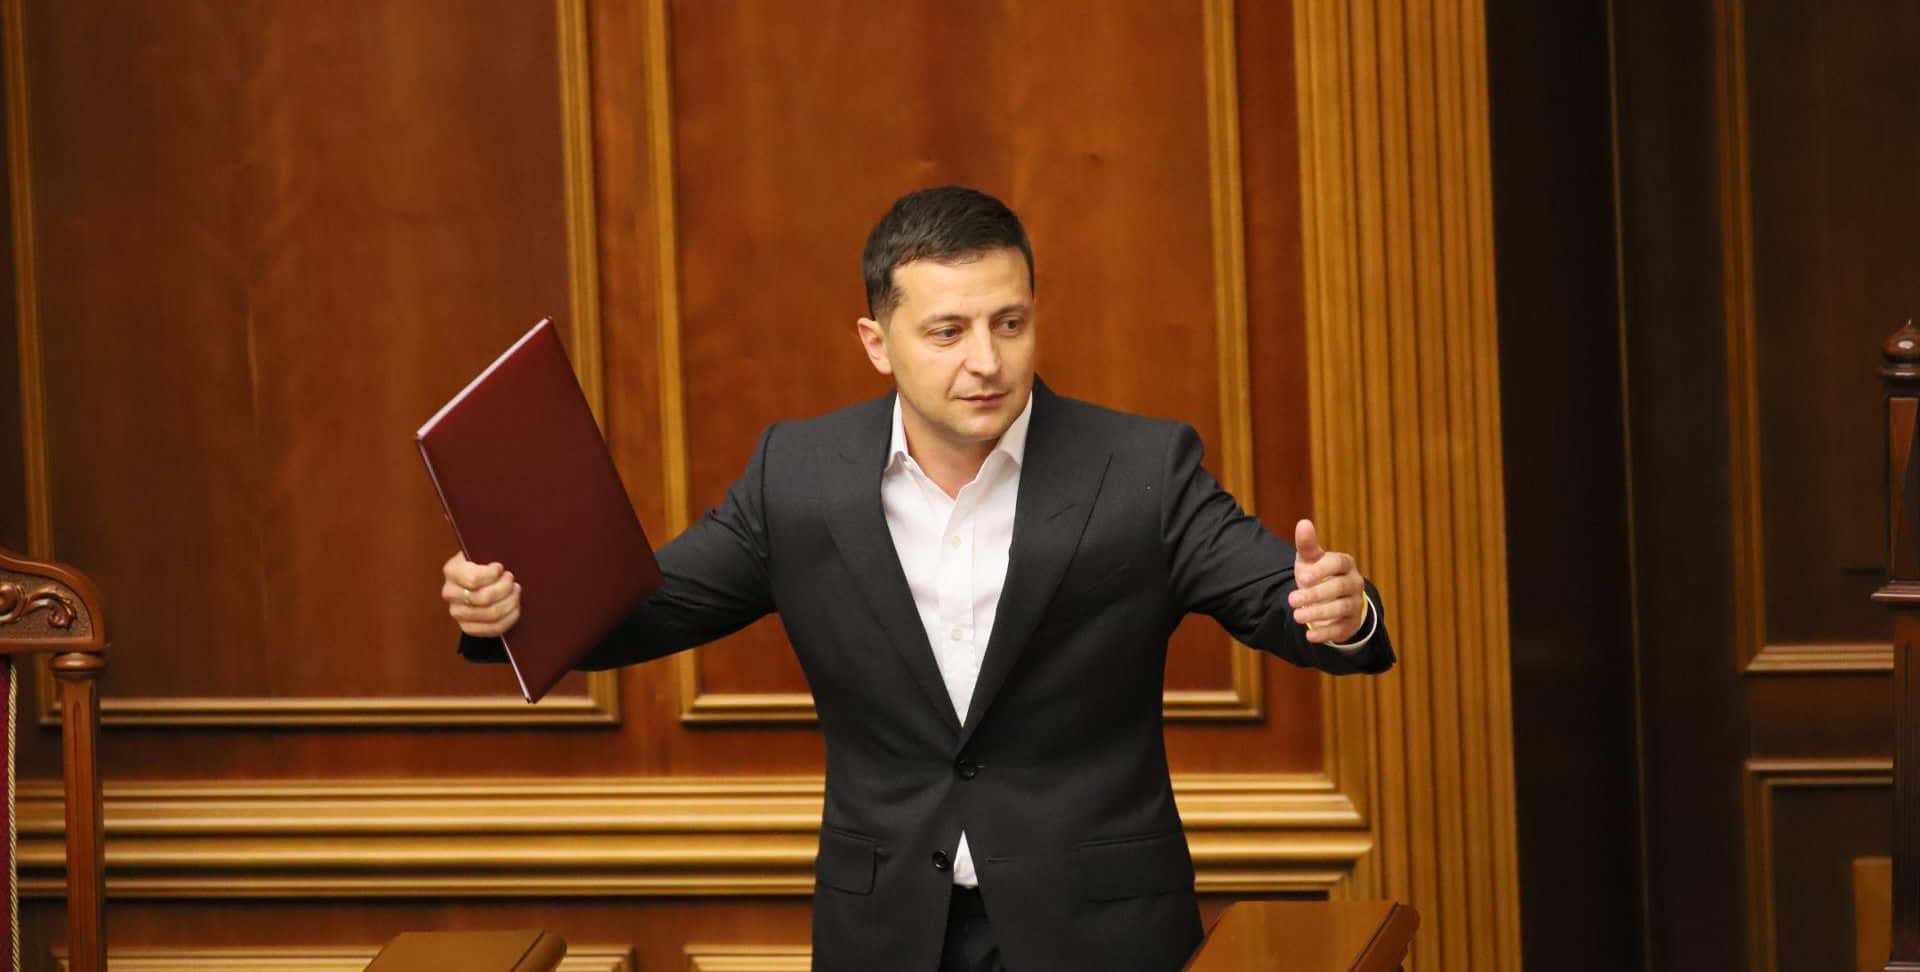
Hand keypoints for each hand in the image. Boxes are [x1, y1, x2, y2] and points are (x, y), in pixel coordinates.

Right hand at [442, 551, 520, 637]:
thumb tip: (501, 556)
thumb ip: (487, 549)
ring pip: (490, 614)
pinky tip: (515, 608)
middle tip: (512, 581)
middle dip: (505, 589)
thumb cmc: (484, 561)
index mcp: (452, 570)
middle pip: (483, 598)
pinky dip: (509, 619)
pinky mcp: (468, 627)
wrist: (479, 579)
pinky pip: (492, 629)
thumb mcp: (482, 550)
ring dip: (510, 603)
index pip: (473, 579)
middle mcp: (450, 593)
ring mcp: (457, 612)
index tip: (501, 568)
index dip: (492, 575)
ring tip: (515, 592)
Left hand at [1287, 519, 1367, 643]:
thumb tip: (1303, 523)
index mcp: (1345, 564)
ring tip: (1297, 616)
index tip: (1302, 578)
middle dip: (1315, 594)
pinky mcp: (1350, 624)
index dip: (1321, 570)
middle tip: (1292, 600)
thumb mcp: (1310, 560)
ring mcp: (1355, 604)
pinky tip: (1309, 635)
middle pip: (1339, 588)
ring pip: (1341, 608)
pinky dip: (1325, 633)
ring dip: (1319, 613)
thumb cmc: (1317, 574)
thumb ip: (1306, 544)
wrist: (1330, 600)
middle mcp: (1354, 583)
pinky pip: (1341, 629)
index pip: (1338, 563)